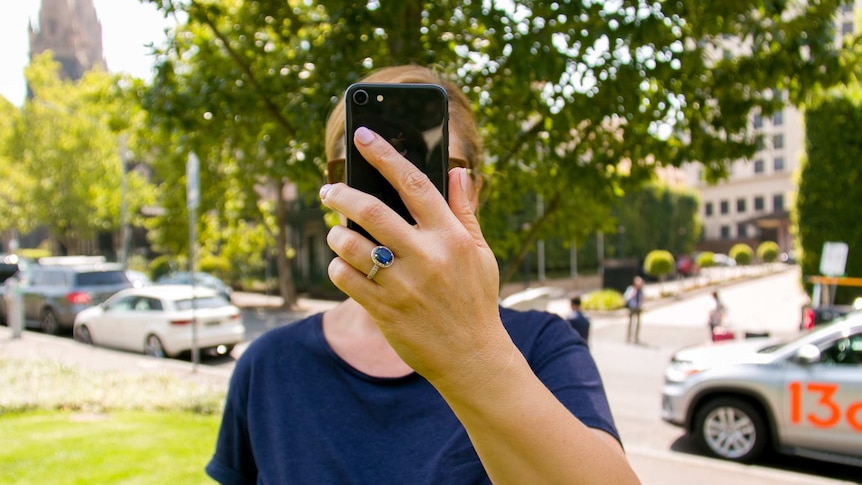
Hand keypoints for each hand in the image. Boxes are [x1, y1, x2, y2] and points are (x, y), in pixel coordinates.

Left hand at [319, 127, 507, 384]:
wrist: (471, 357)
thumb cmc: (475, 299)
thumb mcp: (479, 253)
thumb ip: (464, 210)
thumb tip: (458, 170)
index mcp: (451, 236)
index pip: (414, 182)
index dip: (385, 154)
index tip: (363, 136)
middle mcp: (426, 257)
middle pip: (371, 210)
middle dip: (341, 193)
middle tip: (328, 189)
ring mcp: (403, 285)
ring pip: (350, 245)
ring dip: (336, 234)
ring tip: (337, 232)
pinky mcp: (384, 310)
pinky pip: (344, 278)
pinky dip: (336, 266)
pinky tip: (342, 265)